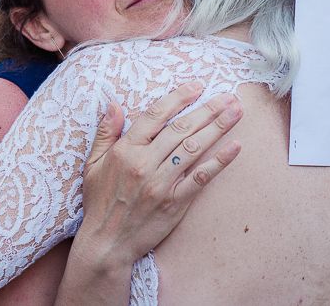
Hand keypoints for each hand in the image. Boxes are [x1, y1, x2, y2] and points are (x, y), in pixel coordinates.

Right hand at [79, 82, 242, 264]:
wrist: (107, 242)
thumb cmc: (99, 201)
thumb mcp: (93, 163)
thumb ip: (105, 132)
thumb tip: (112, 103)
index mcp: (125, 150)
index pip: (155, 116)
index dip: (178, 98)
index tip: (196, 86)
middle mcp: (145, 163)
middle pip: (180, 129)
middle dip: (207, 110)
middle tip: (228, 96)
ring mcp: (162, 183)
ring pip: (193, 148)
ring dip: (217, 128)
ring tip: (236, 113)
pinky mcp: (175, 203)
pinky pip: (201, 178)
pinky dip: (219, 162)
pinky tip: (235, 147)